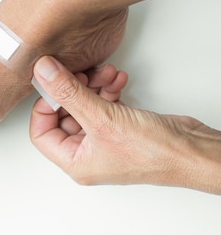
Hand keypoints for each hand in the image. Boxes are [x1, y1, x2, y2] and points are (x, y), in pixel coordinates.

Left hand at [30, 56, 220, 193]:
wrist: (194, 151)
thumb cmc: (155, 152)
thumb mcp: (103, 118)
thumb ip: (69, 93)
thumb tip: (43, 73)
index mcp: (75, 162)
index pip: (41, 133)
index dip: (44, 106)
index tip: (52, 84)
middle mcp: (87, 154)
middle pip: (63, 116)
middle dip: (72, 91)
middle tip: (80, 73)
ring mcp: (104, 140)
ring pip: (84, 106)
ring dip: (92, 86)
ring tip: (105, 74)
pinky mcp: (120, 128)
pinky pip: (103, 105)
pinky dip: (107, 90)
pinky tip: (117, 80)